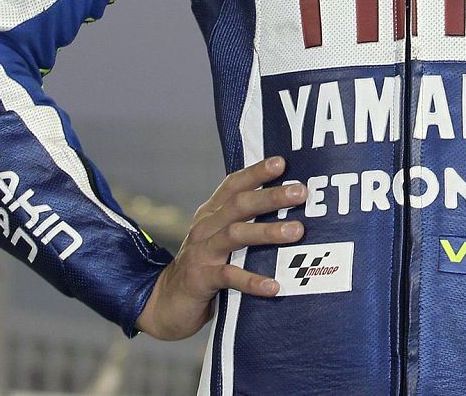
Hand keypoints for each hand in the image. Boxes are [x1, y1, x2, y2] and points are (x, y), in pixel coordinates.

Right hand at [136, 156, 306, 339]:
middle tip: (300, 192)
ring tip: (296, 231)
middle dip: (270, 196)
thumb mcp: (220, 241)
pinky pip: (229, 277)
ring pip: (235, 235)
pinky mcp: (200, 279)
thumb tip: (289, 213)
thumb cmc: (204, 268)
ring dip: (267, 231)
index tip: (282, 162)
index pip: (233, 185)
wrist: (165, 303)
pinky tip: (274, 286)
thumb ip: (244, 225)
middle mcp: (206, 228)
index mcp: (212, 214)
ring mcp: (201, 252)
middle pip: (239, 205)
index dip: (256, 172)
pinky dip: (252, 281)